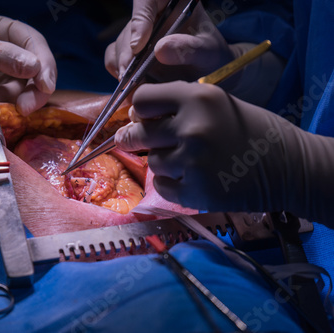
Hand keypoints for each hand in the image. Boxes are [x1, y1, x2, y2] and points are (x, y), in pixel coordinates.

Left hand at [0, 16, 56, 117]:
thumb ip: (2, 56)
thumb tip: (36, 67)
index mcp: (6, 33)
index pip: (37, 46)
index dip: (45, 65)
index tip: (44, 86)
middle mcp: (11, 55)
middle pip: (39, 73)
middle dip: (34, 91)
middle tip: (24, 108)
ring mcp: (5, 80)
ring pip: (25, 94)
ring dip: (6, 101)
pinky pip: (10, 108)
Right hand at [104, 0, 233, 82]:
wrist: (209, 76)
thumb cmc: (213, 58)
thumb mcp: (208, 53)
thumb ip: (189, 49)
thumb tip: (160, 50)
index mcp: (172, 3)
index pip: (146, 0)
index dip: (139, 20)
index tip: (138, 46)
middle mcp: (152, 16)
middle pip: (129, 29)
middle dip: (127, 55)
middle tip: (129, 78)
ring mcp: (138, 35)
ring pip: (119, 46)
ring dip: (122, 69)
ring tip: (131, 90)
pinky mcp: (128, 53)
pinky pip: (113, 60)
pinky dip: (119, 76)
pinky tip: (130, 90)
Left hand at [115, 81, 333, 226]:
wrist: (288, 167)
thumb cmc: (252, 131)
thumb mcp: (217, 103)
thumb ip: (179, 107)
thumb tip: (135, 116)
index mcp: (199, 97)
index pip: (143, 100)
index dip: (140, 109)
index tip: (142, 116)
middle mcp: (192, 127)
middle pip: (139, 133)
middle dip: (135, 138)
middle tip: (135, 141)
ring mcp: (192, 161)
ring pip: (152, 161)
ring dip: (163, 161)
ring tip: (186, 160)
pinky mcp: (195, 191)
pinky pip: (161, 185)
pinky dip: (170, 183)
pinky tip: (191, 177)